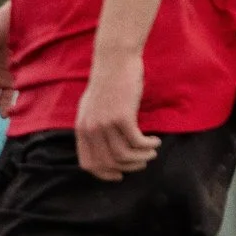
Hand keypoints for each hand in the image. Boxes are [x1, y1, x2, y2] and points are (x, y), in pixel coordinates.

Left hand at [75, 52, 159, 179]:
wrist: (114, 61)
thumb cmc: (107, 83)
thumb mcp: (92, 108)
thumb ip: (93, 127)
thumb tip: (103, 148)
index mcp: (81, 129)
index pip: (88, 163)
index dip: (105, 174)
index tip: (119, 175)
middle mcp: (90, 129)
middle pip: (108, 163)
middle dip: (128, 168)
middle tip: (142, 163)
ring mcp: (105, 124)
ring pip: (124, 156)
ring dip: (141, 158)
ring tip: (151, 152)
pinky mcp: (122, 117)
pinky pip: (137, 142)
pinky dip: (148, 145)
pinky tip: (155, 141)